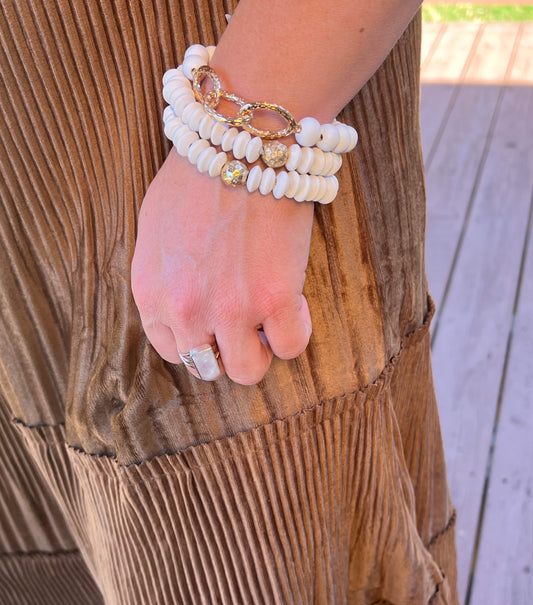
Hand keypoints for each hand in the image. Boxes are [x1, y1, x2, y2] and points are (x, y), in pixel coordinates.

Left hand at [131, 149, 313, 384]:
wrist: (239, 141)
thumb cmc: (196, 176)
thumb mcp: (153, 230)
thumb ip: (161, 278)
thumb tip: (182, 306)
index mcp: (151, 294)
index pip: (171, 349)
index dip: (199, 339)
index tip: (216, 323)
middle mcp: (186, 310)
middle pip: (207, 367)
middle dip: (226, 348)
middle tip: (244, 322)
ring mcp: (231, 310)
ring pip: (247, 372)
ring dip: (260, 350)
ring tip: (268, 319)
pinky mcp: (275, 299)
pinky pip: (290, 347)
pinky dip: (295, 332)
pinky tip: (294, 303)